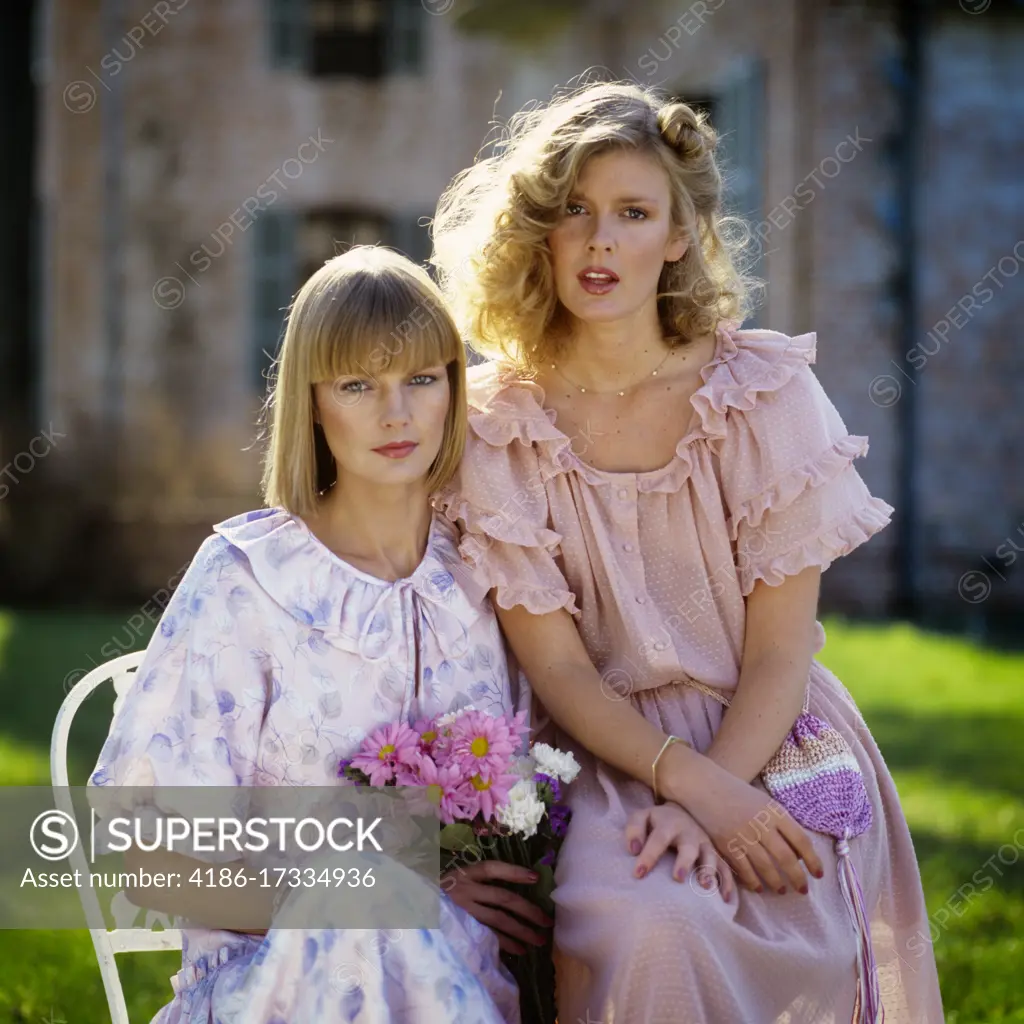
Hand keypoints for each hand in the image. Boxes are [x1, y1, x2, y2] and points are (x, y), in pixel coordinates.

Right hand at [442, 860, 553, 954]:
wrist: (410, 907)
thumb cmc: (436, 892)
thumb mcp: (453, 878)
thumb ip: (475, 881)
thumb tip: (514, 883)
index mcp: (464, 874)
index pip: (492, 868)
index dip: (514, 872)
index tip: (535, 877)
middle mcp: (464, 890)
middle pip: (502, 898)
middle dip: (528, 909)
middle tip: (547, 920)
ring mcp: (462, 911)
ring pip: (498, 919)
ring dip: (521, 930)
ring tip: (539, 939)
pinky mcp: (461, 929)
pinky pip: (488, 936)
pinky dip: (506, 943)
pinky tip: (520, 949)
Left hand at [625, 803, 733, 900]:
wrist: (679, 813)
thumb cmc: (656, 823)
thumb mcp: (641, 818)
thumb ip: (634, 830)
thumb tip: (633, 850)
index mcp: (669, 823)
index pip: (658, 838)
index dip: (649, 855)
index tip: (638, 874)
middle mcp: (689, 833)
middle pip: (689, 846)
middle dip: (684, 861)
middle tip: (678, 878)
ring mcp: (704, 843)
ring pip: (710, 856)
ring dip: (709, 870)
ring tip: (705, 887)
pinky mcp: (713, 853)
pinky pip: (725, 867)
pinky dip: (726, 882)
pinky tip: (725, 899)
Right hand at [683, 764, 823, 894]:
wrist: (704, 785)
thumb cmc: (736, 792)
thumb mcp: (763, 801)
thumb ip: (780, 823)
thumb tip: (797, 851)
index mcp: (774, 811)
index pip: (801, 840)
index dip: (812, 860)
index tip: (818, 874)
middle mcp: (761, 824)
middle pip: (786, 857)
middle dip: (797, 877)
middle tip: (803, 890)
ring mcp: (743, 835)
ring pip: (766, 867)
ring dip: (777, 882)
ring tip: (782, 890)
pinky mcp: (726, 843)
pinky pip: (744, 869)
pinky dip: (753, 881)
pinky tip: (759, 887)